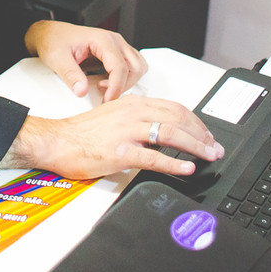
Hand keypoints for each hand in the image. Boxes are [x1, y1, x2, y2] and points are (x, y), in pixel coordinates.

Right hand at [0, 96, 223, 180]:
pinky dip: (174, 163)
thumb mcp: (114, 117)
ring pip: (171, 133)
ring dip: (195, 146)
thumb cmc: (80, 133)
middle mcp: (132, 113)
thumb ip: (137, 120)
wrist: (56, 140)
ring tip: (208, 156)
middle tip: (215, 148)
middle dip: (201, 134)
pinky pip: (154, 156)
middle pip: (178, 118)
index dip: (195, 122)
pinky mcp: (120, 152)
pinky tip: (186, 168)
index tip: (206, 134)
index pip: (174, 107)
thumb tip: (159, 132)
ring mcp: (127, 131)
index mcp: (132, 103)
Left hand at [24, 20, 147, 101]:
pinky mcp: (116, 52)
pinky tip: (108, 82)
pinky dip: (125, 78)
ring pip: (137, 67)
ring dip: (126, 81)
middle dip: (122, 86)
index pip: (119, 67)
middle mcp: (114, 41)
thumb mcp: (58, 58)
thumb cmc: (55, 41)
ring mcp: (117, 46)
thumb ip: (71, 75)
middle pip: (134, 67)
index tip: (106, 101)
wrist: (51, 34)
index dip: (115, 88)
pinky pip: (131, 66)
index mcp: (102, 40)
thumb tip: (82, 91)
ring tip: (105, 88)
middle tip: (103, 96)